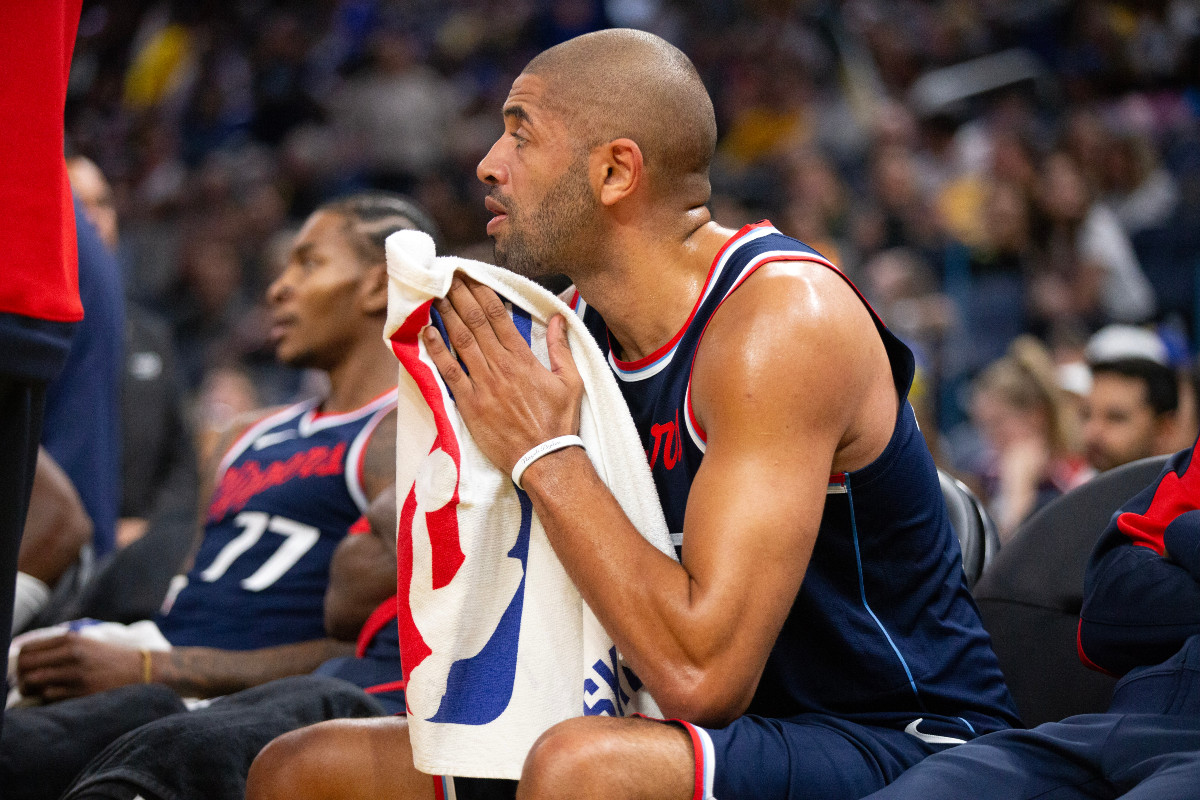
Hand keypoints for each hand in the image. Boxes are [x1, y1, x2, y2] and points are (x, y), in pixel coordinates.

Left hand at [16, 633, 144, 700]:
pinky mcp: (82, 691)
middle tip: (27, 681)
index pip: (27, 649)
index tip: (26, 667)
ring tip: (37, 690)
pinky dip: (47, 696)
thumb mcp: (86, 641)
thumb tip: (26, 655)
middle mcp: (72, 654)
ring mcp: (76, 673)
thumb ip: (59, 645)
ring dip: (30, 688)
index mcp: (71, 639)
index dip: (20, 660)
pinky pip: (49, 696)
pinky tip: (57, 694)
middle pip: (25, 665)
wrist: (141, 669)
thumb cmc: (110, 657)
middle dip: (21, 675)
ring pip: (33, 682)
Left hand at [424, 276, 582, 473]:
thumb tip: (558, 317)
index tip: (470, 276)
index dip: (481, 292)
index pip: (498, 316)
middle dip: (459, 296)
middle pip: (475, 323)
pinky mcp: (470, 404)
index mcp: (524, 359)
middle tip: (446, 276)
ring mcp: (483, 385)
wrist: (545, 459)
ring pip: (460, 342)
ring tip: (434, 294)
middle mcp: (501, 367)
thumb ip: (562, 347)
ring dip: (446, 315)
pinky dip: (436, 350)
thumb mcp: (571, 381)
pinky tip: (426, 332)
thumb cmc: (559, 422)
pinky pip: (449, 372)